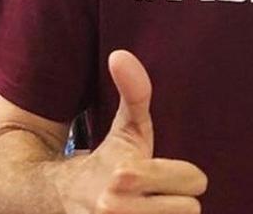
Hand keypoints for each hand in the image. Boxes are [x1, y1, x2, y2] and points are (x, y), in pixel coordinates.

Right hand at [59, 50, 207, 213]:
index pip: (194, 181)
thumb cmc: (107, 159)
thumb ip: (135, 90)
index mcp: (126, 174)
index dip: (187, 176)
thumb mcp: (126, 125)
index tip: (168, 173)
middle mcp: (116, 208)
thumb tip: (120, 54)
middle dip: (177, 200)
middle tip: (156, 192)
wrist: (58, 196)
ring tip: (149, 207)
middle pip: (189, 209)